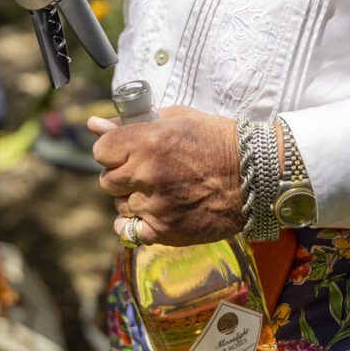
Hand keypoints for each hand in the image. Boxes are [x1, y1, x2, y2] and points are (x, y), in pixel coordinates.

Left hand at [88, 106, 242, 245]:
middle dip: (122, 174)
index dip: (112, 149)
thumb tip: (94, 124)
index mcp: (149, 141)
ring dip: (133, 198)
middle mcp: (148, 173)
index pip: (101, 149)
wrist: (255, 177)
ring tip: (160, 190)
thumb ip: (132, 122)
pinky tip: (151, 213)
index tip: (126, 150)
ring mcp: (155, 205)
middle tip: (146, 171)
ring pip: (120, 205)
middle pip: (107, 179)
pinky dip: (135, 224)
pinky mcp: (165, 230)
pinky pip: (128, 231)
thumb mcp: (178, 119)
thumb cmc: (219, 142)